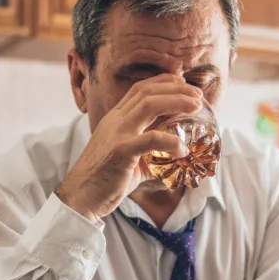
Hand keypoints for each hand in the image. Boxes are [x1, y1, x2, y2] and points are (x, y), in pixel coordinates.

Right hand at [55, 74, 202, 223]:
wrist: (80, 197)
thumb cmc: (104, 181)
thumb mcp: (129, 160)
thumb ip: (149, 154)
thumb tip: (173, 157)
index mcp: (115, 119)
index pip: (139, 90)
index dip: (163, 82)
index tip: (182, 82)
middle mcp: (115, 121)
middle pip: (148, 92)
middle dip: (176, 89)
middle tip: (198, 96)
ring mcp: (116, 134)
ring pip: (149, 105)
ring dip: (176, 102)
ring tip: (196, 107)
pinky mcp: (120, 151)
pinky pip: (150, 139)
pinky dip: (170, 142)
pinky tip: (182, 149)